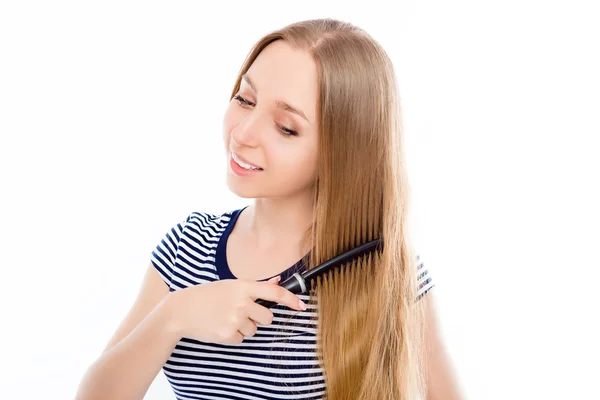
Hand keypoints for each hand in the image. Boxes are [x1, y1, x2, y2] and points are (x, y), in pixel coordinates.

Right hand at [167, 276, 305, 343]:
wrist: (182, 310)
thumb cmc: (208, 295)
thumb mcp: (231, 285)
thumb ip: (256, 285)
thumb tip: (278, 281)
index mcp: (243, 287)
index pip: (274, 293)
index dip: (291, 299)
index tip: (302, 305)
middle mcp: (241, 303)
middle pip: (268, 317)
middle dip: (260, 317)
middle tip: (244, 311)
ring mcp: (235, 320)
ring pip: (255, 329)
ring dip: (245, 326)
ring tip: (227, 317)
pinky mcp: (228, 335)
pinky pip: (242, 339)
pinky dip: (234, 335)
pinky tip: (221, 325)